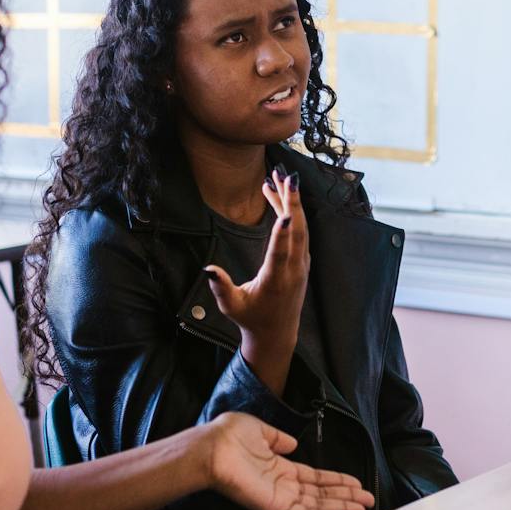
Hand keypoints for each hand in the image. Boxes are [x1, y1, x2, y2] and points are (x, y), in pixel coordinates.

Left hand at [201, 412, 374, 509]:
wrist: (211, 448)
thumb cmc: (229, 437)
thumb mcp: (259, 430)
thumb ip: (278, 438)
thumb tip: (293, 442)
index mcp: (280, 467)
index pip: (315, 477)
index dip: (336, 481)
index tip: (356, 483)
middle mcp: (283, 485)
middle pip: (322, 493)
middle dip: (346, 496)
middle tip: (368, 500)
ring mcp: (280, 497)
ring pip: (318, 504)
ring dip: (341, 507)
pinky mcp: (275, 506)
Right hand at [204, 168, 307, 353]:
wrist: (276, 333)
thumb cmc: (251, 319)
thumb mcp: (231, 306)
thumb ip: (221, 287)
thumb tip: (208, 269)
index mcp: (276, 282)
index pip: (280, 255)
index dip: (282, 235)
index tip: (284, 214)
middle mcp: (293, 271)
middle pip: (297, 232)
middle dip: (292, 202)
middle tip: (285, 176)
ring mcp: (301, 265)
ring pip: (301, 228)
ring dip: (291, 201)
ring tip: (278, 177)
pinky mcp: (302, 261)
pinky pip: (299, 232)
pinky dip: (291, 213)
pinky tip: (279, 197)